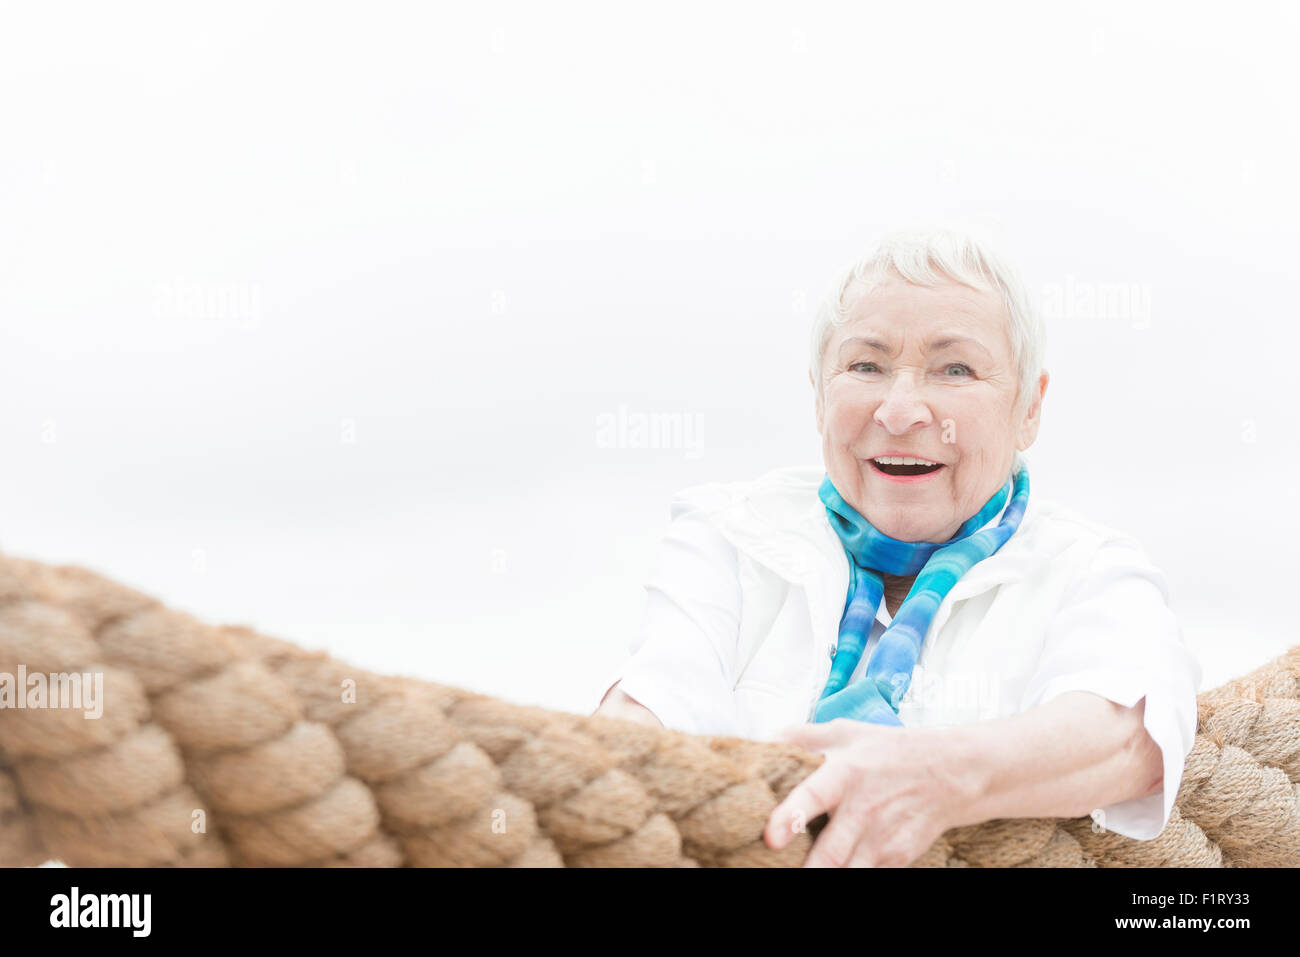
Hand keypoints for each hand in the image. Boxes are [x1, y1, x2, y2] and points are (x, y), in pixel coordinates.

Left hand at [763, 718, 966, 866]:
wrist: (951, 773)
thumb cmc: (891, 752)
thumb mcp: (849, 733)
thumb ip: (804, 736)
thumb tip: (766, 739)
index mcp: (846, 774)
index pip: (814, 797)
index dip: (791, 817)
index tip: (771, 837)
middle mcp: (863, 810)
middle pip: (830, 854)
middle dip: (807, 869)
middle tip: (780, 867)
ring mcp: (881, 839)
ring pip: (847, 873)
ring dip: (826, 874)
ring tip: (803, 871)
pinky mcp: (896, 858)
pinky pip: (865, 876)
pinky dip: (848, 873)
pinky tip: (834, 868)